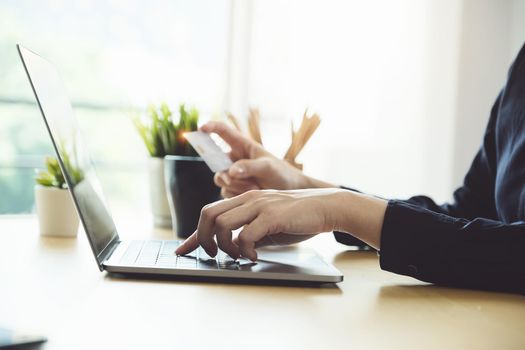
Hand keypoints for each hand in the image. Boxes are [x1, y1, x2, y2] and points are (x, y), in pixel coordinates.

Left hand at [175, 188, 344, 259]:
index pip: (211, 214)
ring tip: (237, 255)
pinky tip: (253, 256)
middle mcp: (248, 199)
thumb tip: (234, 248)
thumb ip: (250, 232)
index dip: (194, 235)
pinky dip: (244, 249)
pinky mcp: (272, 215)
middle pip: (208, 214)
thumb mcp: (268, 224)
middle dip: (203, 238)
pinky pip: (246, 234)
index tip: (183, 250)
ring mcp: (259, 205)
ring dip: (224, 245)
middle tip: (213, 254)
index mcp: (245, 200)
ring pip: (222, 223)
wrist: (326, 207)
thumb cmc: (298, 217)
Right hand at [200, 122, 332, 197]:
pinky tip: (252, 194)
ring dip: (235, 185)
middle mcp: (235, 159)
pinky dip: (237, 194)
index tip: (201, 128)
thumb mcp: (268, 166)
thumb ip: (250, 166)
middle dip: (223, 171)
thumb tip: (232, 171)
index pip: (223, 131)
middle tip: (231, 178)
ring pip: (220, 179)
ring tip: (255, 187)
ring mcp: (233, 175)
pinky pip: (225, 192)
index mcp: (243, 145)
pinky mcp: (234, 189)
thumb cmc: (282, 173)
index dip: (211, 127)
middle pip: (215, 161)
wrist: (289, 193)